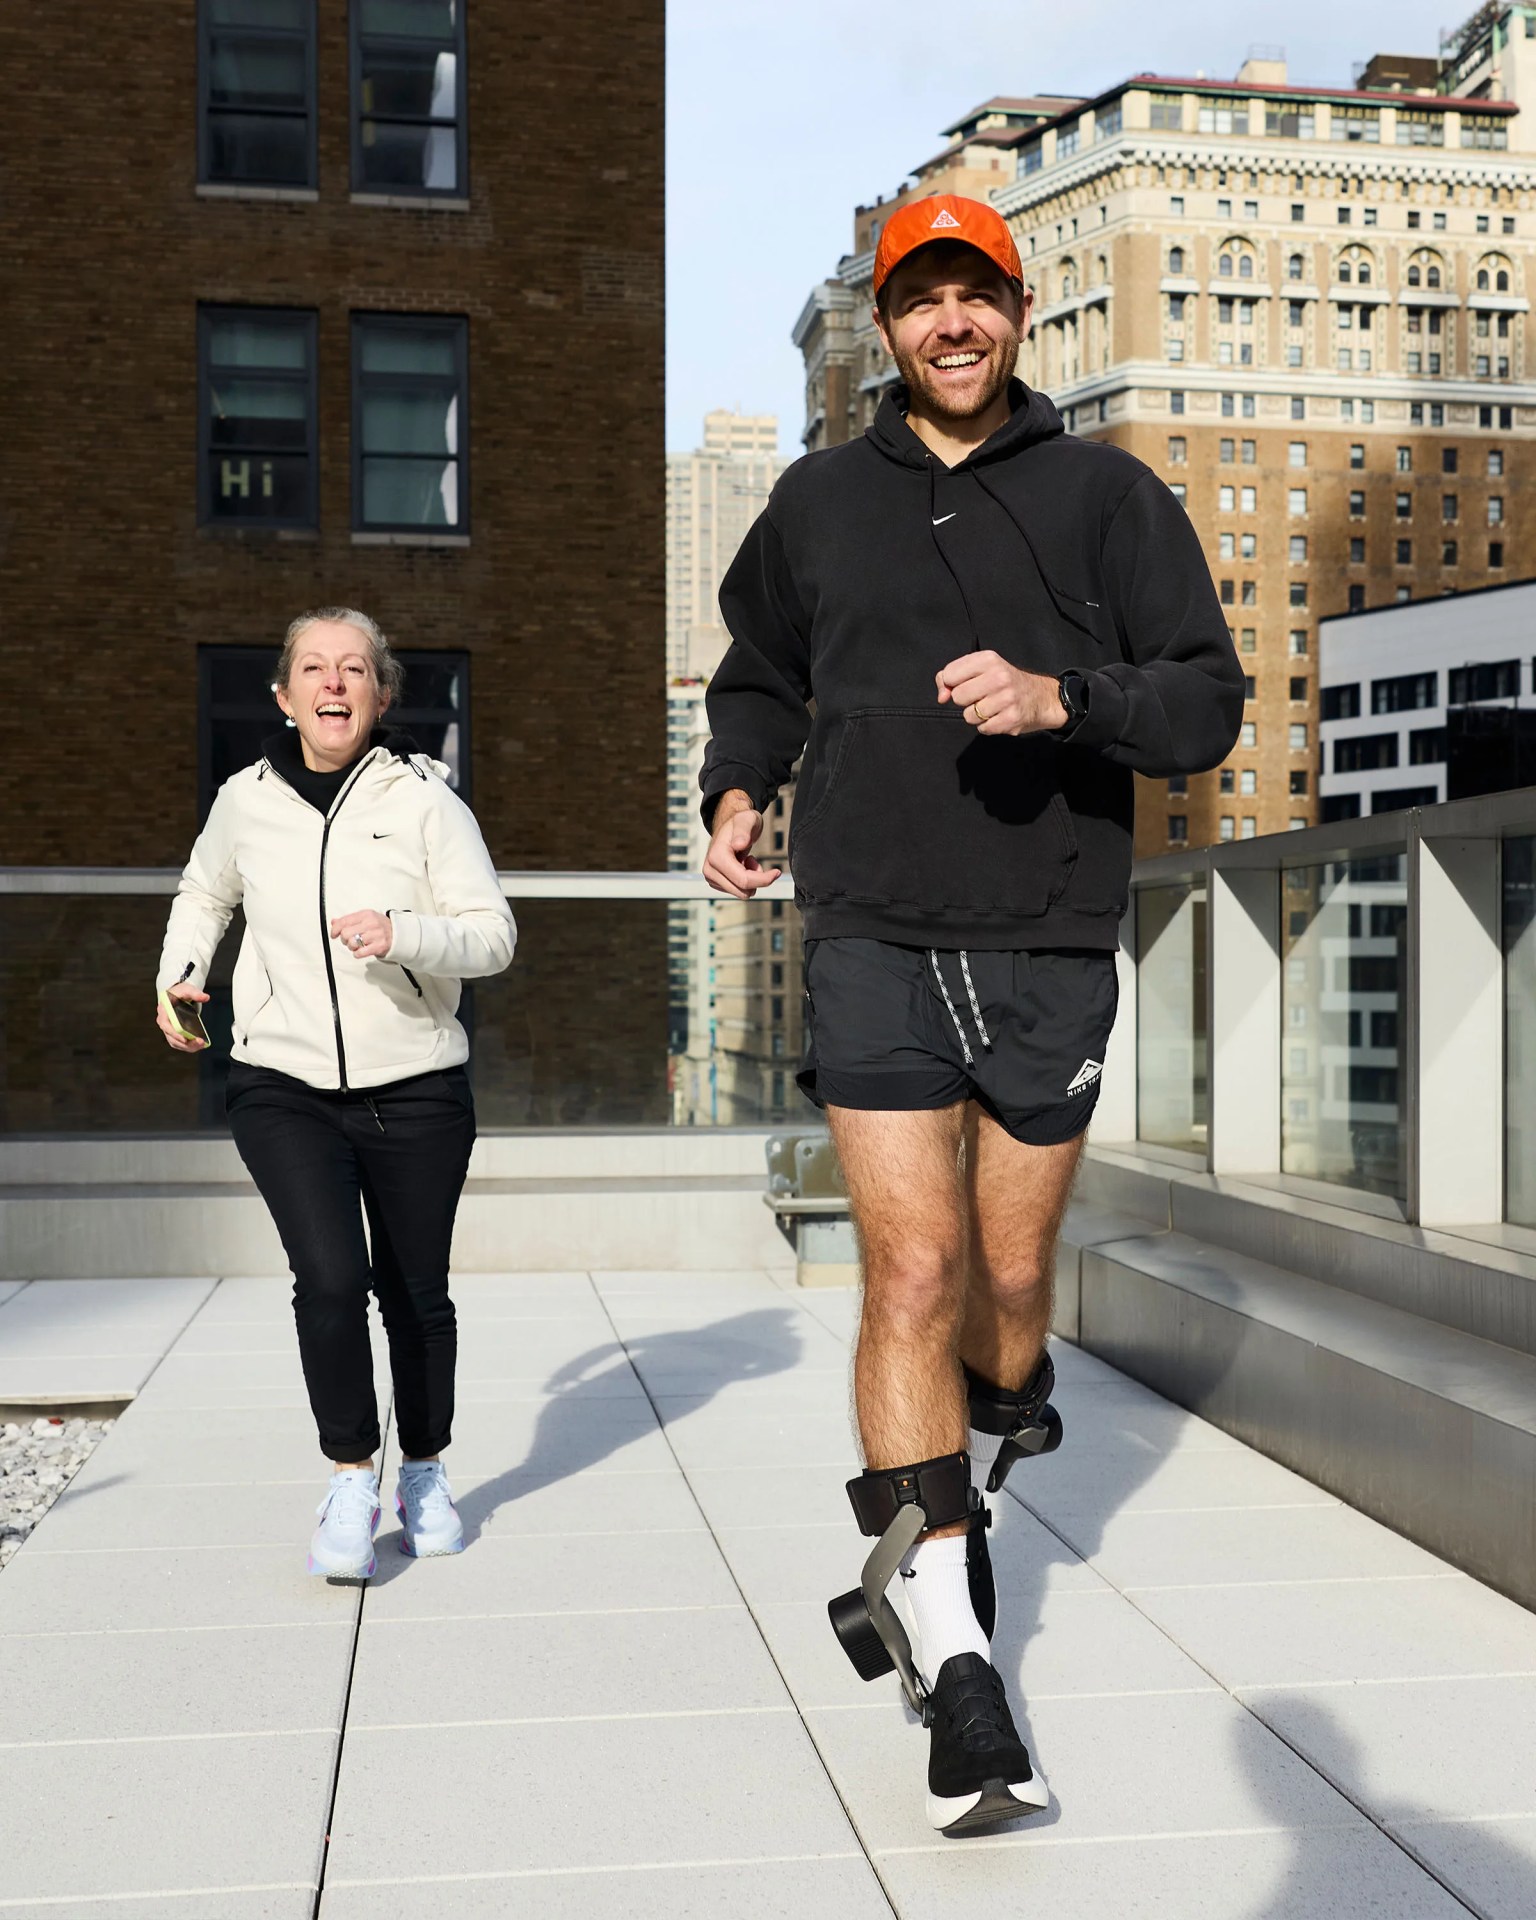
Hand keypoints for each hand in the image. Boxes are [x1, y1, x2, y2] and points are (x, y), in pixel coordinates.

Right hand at [155, 982, 209, 1051]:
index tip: (185, 1039)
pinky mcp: (174, 1032)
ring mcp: (168, 1028)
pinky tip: (198, 1046)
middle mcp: (164, 1022)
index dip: (174, 1033)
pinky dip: (188, 1046)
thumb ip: (196, 993)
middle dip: (185, 1043)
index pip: (166, 1025)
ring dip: (188, 1047)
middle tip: (199, 1043)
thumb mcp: (187, 989)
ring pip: (175, 1042)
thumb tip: (205, 997)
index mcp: (164, 1011)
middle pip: (171, 1037)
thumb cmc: (179, 992)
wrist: (177, 995)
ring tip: (201, 1045)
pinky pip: (179, 1043)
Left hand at [331, 909, 393, 959]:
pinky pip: (360, 952)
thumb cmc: (380, 926)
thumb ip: (349, 920)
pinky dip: (357, 954)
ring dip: (351, 947)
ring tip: (357, 945)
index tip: (334, 934)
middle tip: (348, 940)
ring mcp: (376, 935)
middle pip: (346, 933)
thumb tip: (334, 922)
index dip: (335, 929)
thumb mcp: (365, 918)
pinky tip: (361, 951)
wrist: (398, 934)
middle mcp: (371, 923)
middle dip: (344, 939)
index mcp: (366, 914)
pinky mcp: (379, 946)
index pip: (344, 921)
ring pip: (352, 943)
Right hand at [703, 790, 782, 899]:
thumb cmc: (740, 822)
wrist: (730, 826)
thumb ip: (744, 830)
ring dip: (751, 879)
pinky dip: (744, 880)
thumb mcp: (747, 820)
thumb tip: (739, 844)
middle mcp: (710, 870)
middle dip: (756, 879)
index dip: (764, 880)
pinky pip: (738, 891)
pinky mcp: (715, 882)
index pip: (744, 880)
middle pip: (743, 890)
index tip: (776, 872)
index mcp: (716, 857)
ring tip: (747, 860)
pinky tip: (741, 865)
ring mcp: (711, 878)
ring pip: (741, 893)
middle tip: (754, 860)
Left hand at [936, 651, 1068, 736]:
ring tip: (993, 706)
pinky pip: (982, 728)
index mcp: (988, 659)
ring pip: (968, 715)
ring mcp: (1006, 699)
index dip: (950, 684)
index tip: (962, 685)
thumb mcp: (981, 668)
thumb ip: (952, 677)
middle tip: (982, 696)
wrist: (1042, 697)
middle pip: (958, 697)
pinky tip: (999, 716)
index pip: (950, 674)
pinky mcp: (1011, 719)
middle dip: (965, 700)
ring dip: (977, 715)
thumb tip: (942, 697)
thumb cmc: (1005, 682)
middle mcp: (999, 677)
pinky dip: (988, 726)